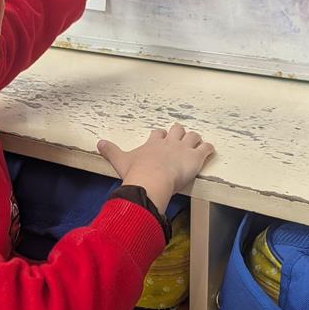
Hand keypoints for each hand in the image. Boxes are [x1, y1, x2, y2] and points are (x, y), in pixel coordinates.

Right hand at [97, 123, 214, 213]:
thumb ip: (110, 151)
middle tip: (179, 138)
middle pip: (177, 130)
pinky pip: (206, 148)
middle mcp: (169, 143)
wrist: (152, 179)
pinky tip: (209, 150)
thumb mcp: (120, 160)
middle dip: (178, 133)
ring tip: (196, 142)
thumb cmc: (137, 172)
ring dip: (195, 139)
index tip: (160, 138)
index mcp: (153, 143)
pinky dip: (208, 148)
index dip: (160, 135)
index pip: (158, 134)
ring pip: (193, 136)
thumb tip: (99, 143)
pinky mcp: (196, 157)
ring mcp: (184, 149)